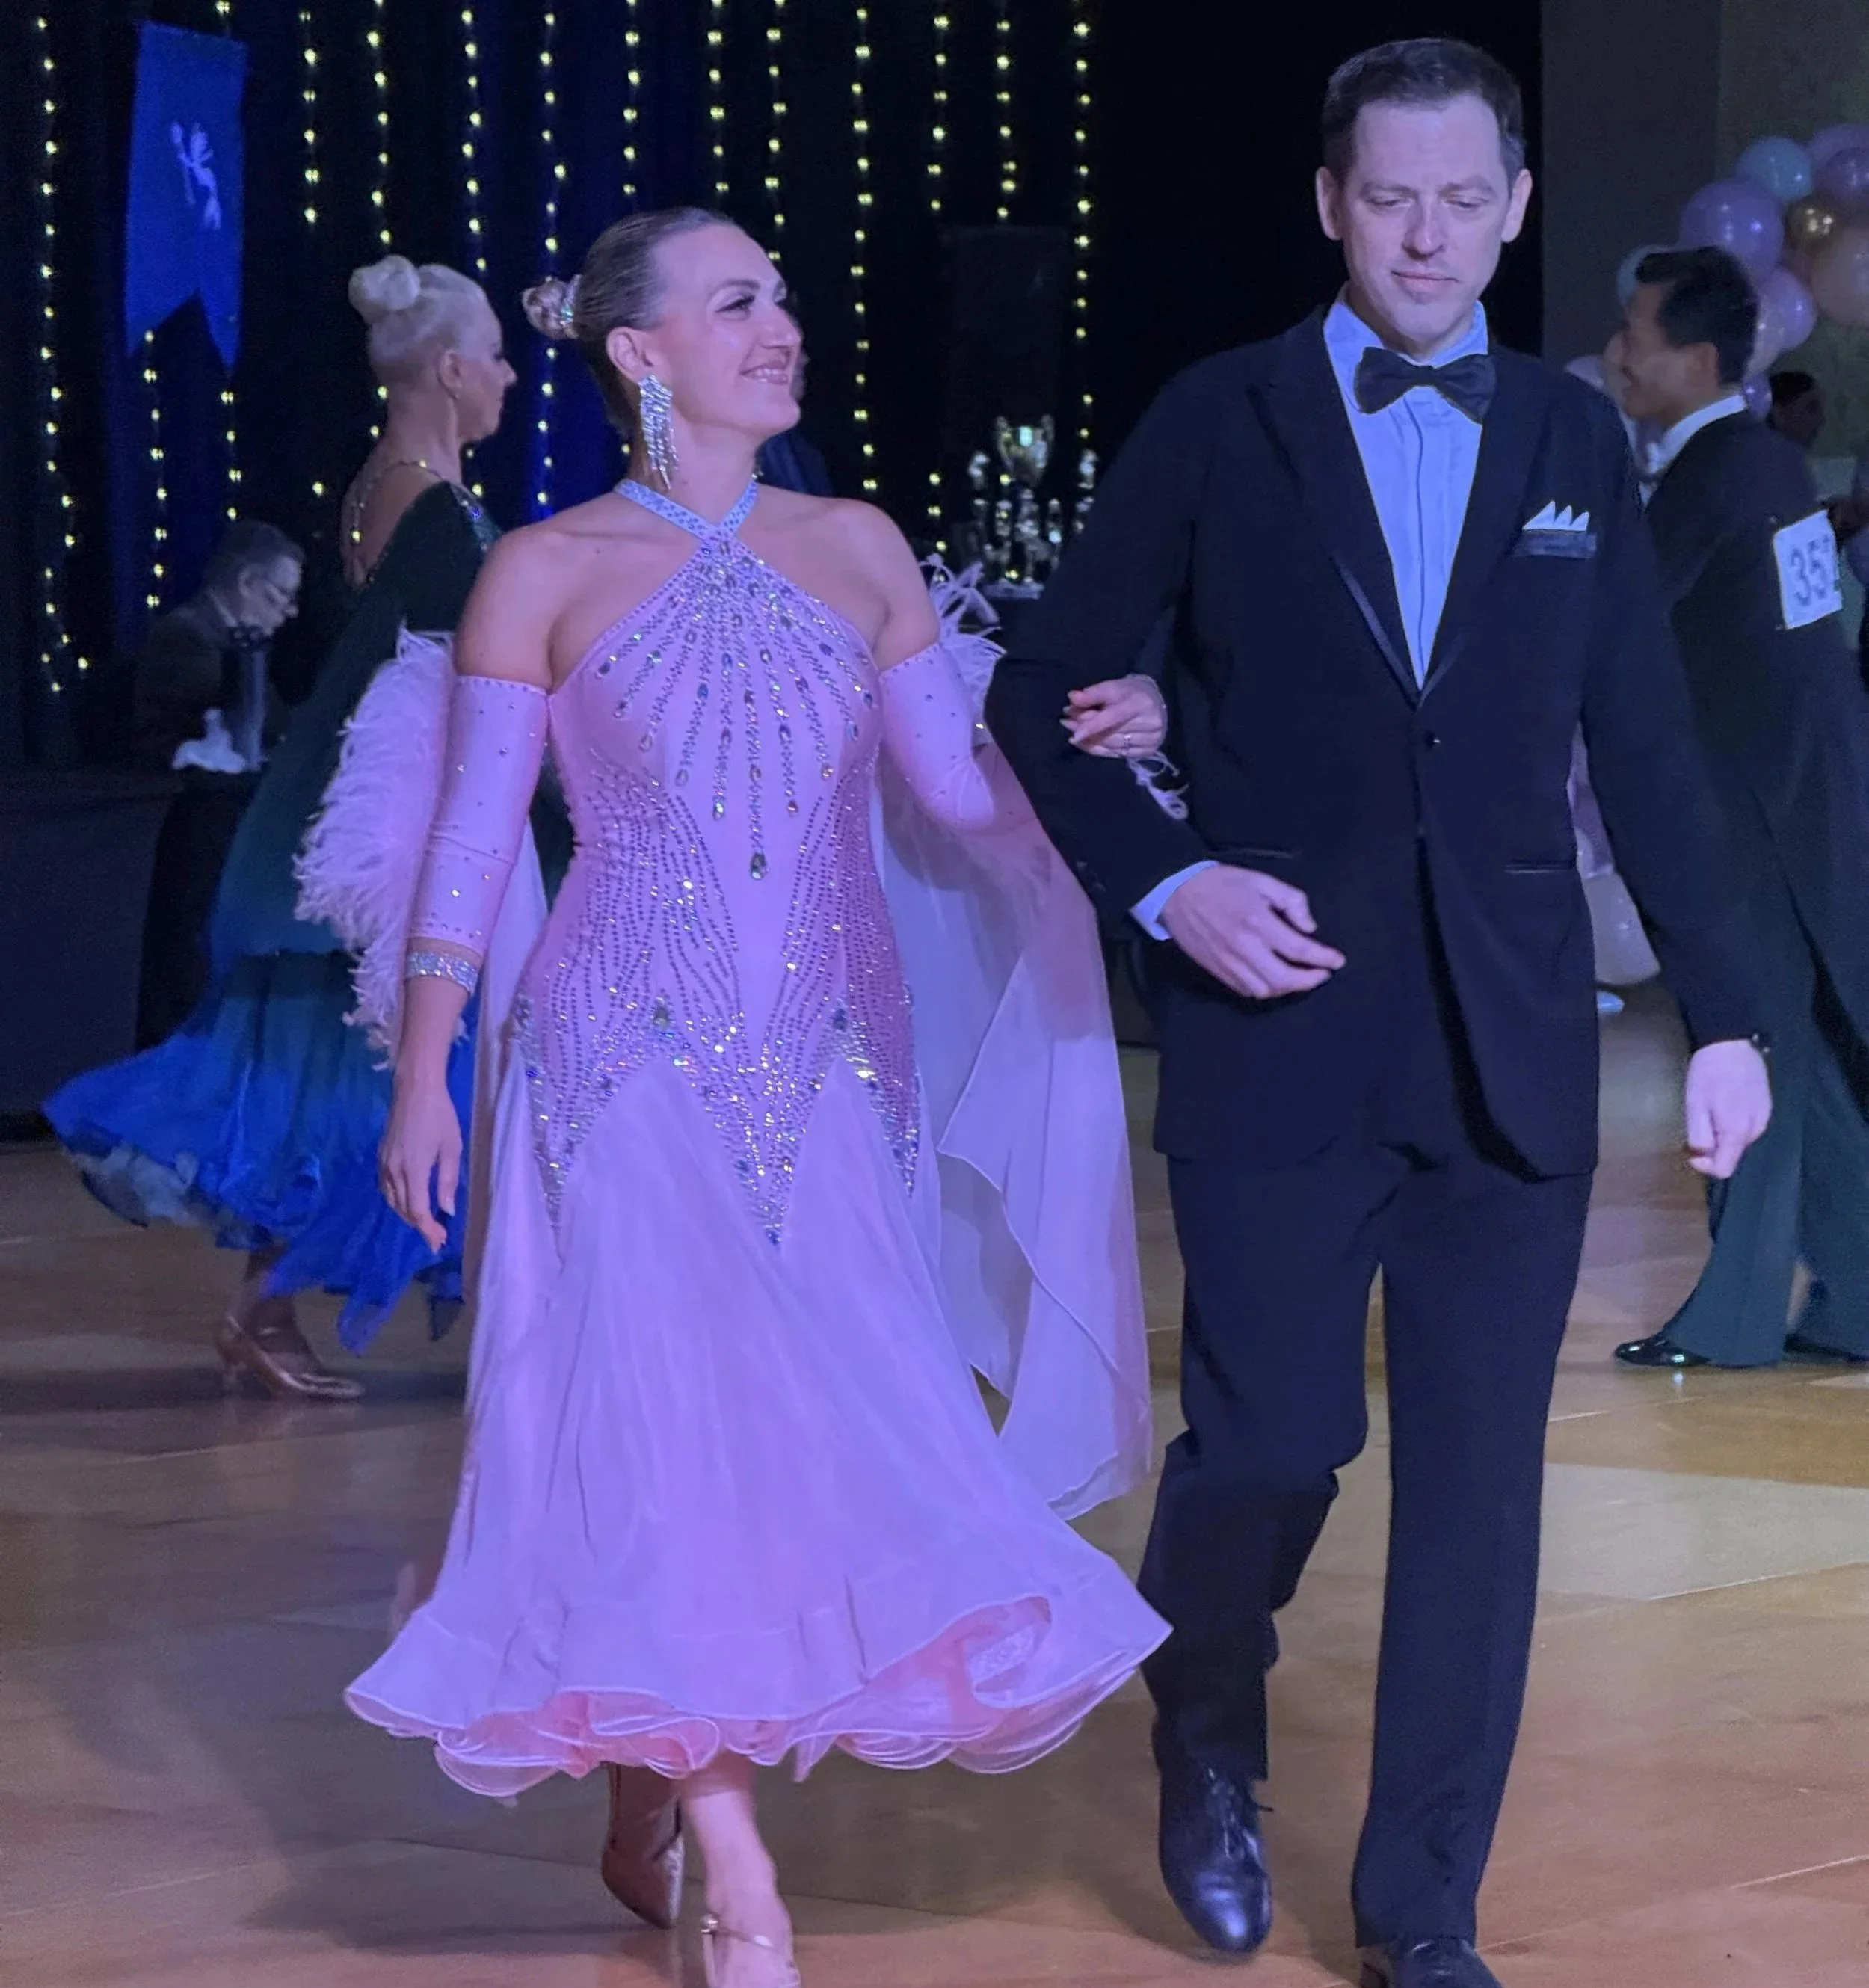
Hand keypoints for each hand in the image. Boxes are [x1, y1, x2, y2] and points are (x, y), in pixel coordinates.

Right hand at [379, 1079, 462, 1251]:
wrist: (415, 1089)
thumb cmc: (440, 1116)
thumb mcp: (452, 1148)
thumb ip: (448, 1181)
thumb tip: (447, 1210)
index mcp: (414, 1169)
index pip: (417, 1209)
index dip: (427, 1229)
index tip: (438, 1241)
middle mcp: (394, 1170)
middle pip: (403, 1208)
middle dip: (418, 1225)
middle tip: (436, 1236)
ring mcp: (384, 1163)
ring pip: (391, 1200)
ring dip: (407, 1214)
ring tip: (424, 1223)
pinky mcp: (381, 1156)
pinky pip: (385, 1187)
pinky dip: (396, 1200)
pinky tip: (407, 1202)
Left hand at [1063, 674, 1166, 758]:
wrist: (1159, 702)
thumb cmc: (1132, 693)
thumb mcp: (1114, 687)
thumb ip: (1093, 694)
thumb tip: (1072, 698)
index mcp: (1140, 703)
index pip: (1112, 717)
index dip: (1090, 724)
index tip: (1069, 726)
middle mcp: (1149, 723)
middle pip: (1110, 732)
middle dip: (1085, 730)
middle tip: (1066, 724)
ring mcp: (1150, 740)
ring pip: (1112, 746)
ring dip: (1089, 741)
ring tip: (1074, 735)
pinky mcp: (1148, 751)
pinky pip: (1117, 755)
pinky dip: (1099, 751)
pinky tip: (1087, 745)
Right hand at [1160, 863, 1344, 999]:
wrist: (1177, 892)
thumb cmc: (1222, 883)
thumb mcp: (1263, 881)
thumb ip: (1292, 901)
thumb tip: (1309, 928)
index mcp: (1258, 922)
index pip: (1299, 949)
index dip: (1323, 958)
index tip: (1337, 961)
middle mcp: (1245, 948)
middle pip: (1284, 979)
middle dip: (1309, 981)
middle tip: (1322, 974)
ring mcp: (1229, 963)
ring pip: (1266, 990)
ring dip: (1288, 988)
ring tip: (1301, 978)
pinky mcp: (1218, 971)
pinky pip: (1246, 990)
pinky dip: (1266, 990)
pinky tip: (1275, 980)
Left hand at [1682, 1039, 1771, 1178]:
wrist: (1732, 1042)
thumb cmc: (1709, 1073)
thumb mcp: (1695, 1106)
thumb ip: (1699, 1136)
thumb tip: (1702, 1156)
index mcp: (1738, 1132)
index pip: (1724, 1169)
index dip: (1704, 1166)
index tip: (1690, 1151)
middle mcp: (1756, 1130)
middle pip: (1732, 1154)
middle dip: (1712, 1149)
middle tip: (1696, 1127)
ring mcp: (1765, 1117)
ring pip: (1740, 1141)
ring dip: (1722, 1136)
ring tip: (1709, 1112)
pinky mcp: (1767, 1107)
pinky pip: (1748, 1127)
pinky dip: (1733, 1124)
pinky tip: (1723, 1105)